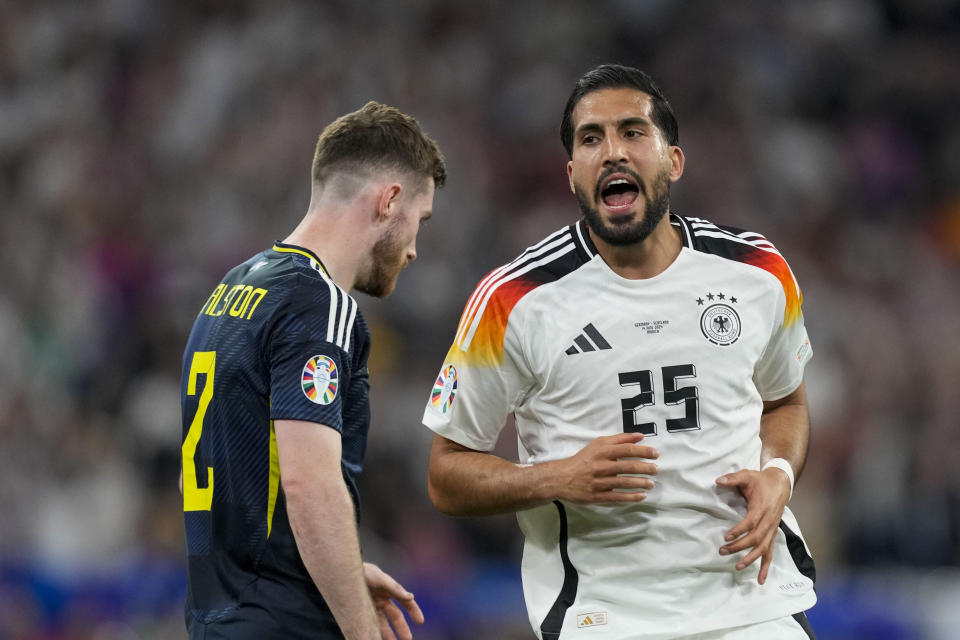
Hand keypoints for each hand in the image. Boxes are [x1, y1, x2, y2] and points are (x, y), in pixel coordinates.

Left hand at [363, 562, 423, 639]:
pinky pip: (370, 623)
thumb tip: (411, 597)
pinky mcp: (361, 610)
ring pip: (383, 623)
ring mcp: (371, 605)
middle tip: (408, 639)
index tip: (420, 621)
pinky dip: (374, 631)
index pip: (405, 602)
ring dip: (388, 633)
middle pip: (395, 616)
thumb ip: (395, 588)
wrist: (343, 572)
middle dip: (402, 627)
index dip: (414, 610)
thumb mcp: (379, 578)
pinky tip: (374, 637)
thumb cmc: (363, 571)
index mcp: (390, 590)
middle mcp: (382, 599)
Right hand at [555, 433, 658, 502]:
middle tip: (656, 469)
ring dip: (641, 483)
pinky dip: (631, 496)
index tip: (655, 453)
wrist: (562, 477)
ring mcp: (599, 482)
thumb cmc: (584, 459)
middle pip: (628, 466)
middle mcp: (601, 466)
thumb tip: (640, 436)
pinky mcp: (597, 495)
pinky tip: (642, 495)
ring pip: (624, 482)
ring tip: (651, 483)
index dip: (643, 451)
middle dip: (645, 468)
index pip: (627, 450)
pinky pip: (617, 496)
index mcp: (602, 451)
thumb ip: (620, 439)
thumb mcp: (598, 444)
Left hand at [715, 467, 791, 583]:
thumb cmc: (762, 481)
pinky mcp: (772, 534)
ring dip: (751, 559)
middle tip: (723, 552)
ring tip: (737, 567)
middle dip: (740, 547)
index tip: (726, 537)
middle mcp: (769, 521)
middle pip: (756, 538)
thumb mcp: (747, 475)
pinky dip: (766, 566)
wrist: (781, 484)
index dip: (740, 530)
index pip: (751, 522)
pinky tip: (761, 579)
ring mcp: (772, 529)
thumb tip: (717, 480)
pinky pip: (770, 552)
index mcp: (762, 508)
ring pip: (764, 548)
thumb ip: (733, 478)